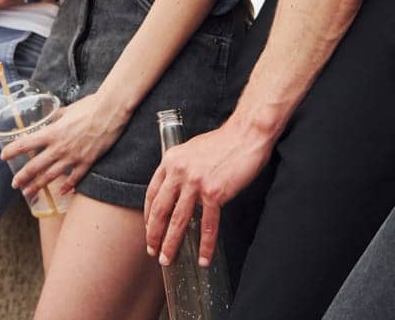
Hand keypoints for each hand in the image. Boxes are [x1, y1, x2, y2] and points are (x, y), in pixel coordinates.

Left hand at [0, 90, 129, 198]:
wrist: (110, 112)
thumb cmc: (90, 106)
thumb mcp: (68, 109)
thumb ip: (57, 116)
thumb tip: (51, 116)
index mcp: (52, 132)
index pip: (25, 144)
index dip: (12, 151)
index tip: (3, 156)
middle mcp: (59, 147)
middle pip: (35, 166)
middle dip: (22, 177)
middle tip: (15, 184)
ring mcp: (73, 157)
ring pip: (50, 176)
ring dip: (38, 185)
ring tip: (29, 192)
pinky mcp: (87, 162)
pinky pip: (74, 178)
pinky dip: (67, 186)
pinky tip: (61, 192)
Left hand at [143, 119, 274, 266]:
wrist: (246, 134)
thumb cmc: (223, 142)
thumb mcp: (191, 150)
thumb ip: (181, 168)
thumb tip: (176, 189)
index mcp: (171, 160)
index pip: (152, 193)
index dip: (148, 216)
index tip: (149, 229)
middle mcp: (179, 172)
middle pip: (160, 210)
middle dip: (154, 235)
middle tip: (152, 251)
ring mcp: (196, 183)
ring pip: (178, 220)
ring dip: (171, 244)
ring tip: (167, 259)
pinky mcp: (214, 193)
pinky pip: (208, 225)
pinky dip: (205, 245)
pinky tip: (203, 258)